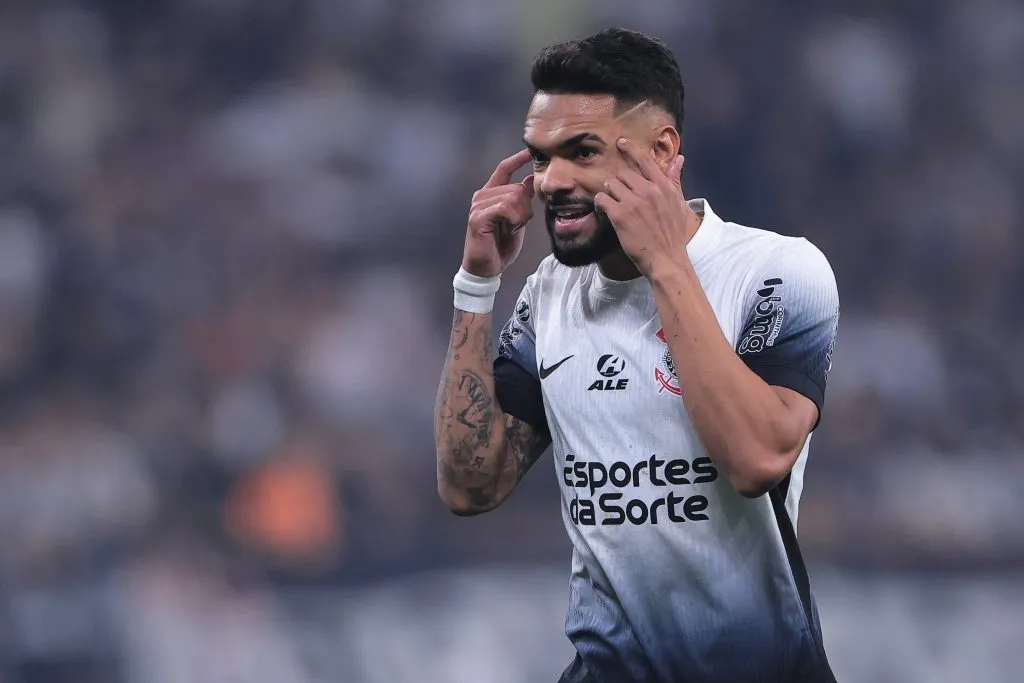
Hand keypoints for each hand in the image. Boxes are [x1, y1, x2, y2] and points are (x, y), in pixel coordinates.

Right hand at [462, 149, 534, 277]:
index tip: (529, 151)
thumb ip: (522, 200)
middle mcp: (482, 196)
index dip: (517, 159)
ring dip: (520, 216)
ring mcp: (478, 206)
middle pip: (517, 187)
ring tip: (511, 228)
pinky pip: (506, 208)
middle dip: (526, 208)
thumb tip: (531, 180)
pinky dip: (513, 220)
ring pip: (514, 197)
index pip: (503, 169)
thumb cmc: (500, 245)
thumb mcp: (517, 219)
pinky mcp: (478, 217)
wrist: (487, 268)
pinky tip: (508, 229)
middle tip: (517, 224)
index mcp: (490, 194)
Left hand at [594, 139, 692, 275]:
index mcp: (663, 187)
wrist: (666, 258)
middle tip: (619, 196)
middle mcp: (649, 190)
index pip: (645, 161)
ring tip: (614, 206)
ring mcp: (633, 202)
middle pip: (623, 174)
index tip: (621, 142)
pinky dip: (601, 204)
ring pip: (611, 185)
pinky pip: (602, 199)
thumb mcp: (678, 204)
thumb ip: (675, 180)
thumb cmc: (673, 234)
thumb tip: (679, 159)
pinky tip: (605, 211)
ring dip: (609, 193)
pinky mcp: (620, 215)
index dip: (631, 149)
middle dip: (618, 183)